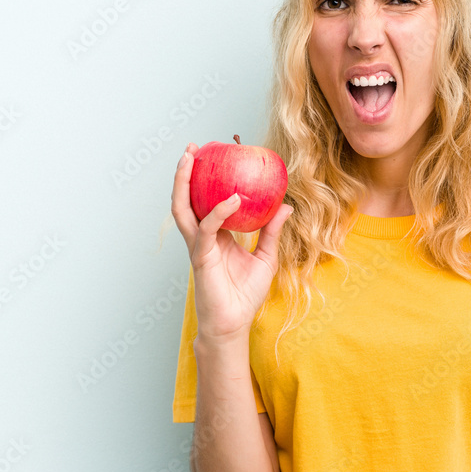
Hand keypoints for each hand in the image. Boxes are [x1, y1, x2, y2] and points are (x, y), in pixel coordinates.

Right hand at [170, 142, 292, 341]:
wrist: (234, 324)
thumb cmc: (245, 295)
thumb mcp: (267, 257)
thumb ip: (273, 231)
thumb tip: (286, 205)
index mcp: (215, 235)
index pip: (207, 200)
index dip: (208, 179)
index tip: (218, 155)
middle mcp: (202, 237)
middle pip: (187, 198)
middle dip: (185, 172)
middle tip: (193, 147)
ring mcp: (198, 246)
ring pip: (183, 208)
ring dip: (183, 182)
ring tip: (190, 159)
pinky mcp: (201, 257)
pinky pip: (206, 229)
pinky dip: (217, 212)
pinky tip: (230, 198)